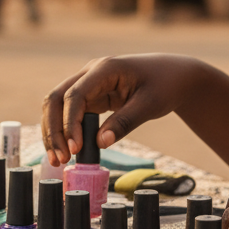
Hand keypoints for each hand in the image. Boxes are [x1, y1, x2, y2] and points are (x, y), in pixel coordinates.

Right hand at [41, 54, 197, 165]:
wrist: (175, 76)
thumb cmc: (165, 85)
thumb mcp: (149, 105)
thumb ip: (124, 123)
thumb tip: (100, 144)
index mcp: (104, 69)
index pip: (74, 95)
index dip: (69, 123)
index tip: (75, 148)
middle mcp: (90, 73)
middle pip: (56, 98)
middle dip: (53, 129)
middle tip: (60, 158)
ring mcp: (88, 83)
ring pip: (57, 106)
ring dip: (53, 132)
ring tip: (57, 159)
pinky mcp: (90, 96)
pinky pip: (68, 112)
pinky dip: (64, 131)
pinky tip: (65, 151)